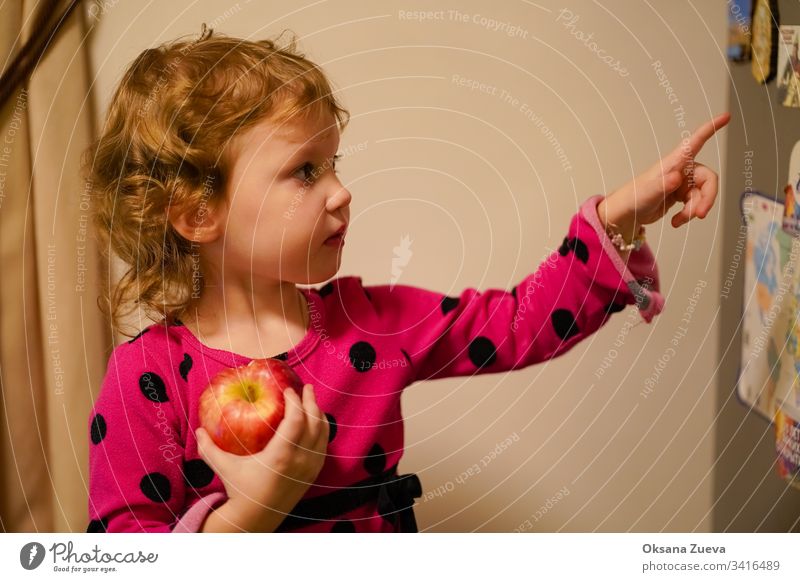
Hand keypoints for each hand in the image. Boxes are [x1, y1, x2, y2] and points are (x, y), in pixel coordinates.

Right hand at [195, 383, 328, 521]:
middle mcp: (300, 460)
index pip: (296, 420)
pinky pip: (323, 445)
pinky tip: (315, 421)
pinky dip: (322, 430)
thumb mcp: (224, 467)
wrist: (257, 518)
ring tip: (311, 399)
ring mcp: (310, 467)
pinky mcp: (314, 473)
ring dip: (318, 413)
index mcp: (281, 455)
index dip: (295, 401)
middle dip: (311, 401)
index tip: (288, 389)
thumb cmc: (240, 489)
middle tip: (306, 387)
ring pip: (323, 433)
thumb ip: (209, 448)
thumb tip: (198, 428)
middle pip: (314, 422)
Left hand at [598, 112, 730, 234]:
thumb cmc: (634, 197)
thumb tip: (677, 178)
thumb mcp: (648, 192)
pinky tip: (676, 221)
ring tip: (678, 220)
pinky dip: (688, 215)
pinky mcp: (681, 195)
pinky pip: (695, 204)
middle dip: (707, 198)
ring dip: (693, 210)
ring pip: (702, 195)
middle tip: (700, 214)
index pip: (696, 141)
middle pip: (708, 179)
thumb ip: (663, 185)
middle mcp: (682, 170)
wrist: (628, 214)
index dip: (711, 128)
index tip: (725, 117)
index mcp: (675, 162)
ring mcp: (683, 183)